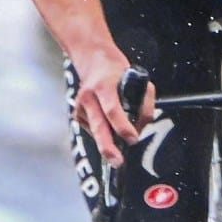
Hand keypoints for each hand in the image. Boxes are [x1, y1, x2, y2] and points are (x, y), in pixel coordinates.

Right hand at [71, 44, 148, 166]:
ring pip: (96, 132)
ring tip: (120, 138)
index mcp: (104, 86)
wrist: (92, 58)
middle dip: (108, 148)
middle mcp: (89, 97)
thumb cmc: (117, 71)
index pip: (113, 110)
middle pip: (99, 127)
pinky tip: (107, 121)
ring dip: (110, 139)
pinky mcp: (77, 114)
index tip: (133, 139)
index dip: (123, 127)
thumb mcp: (139, 80)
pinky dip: (104, 131)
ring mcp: (80, 106)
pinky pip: (93, 130)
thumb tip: (140, 128)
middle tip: (118, 162)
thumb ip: (144, 104)